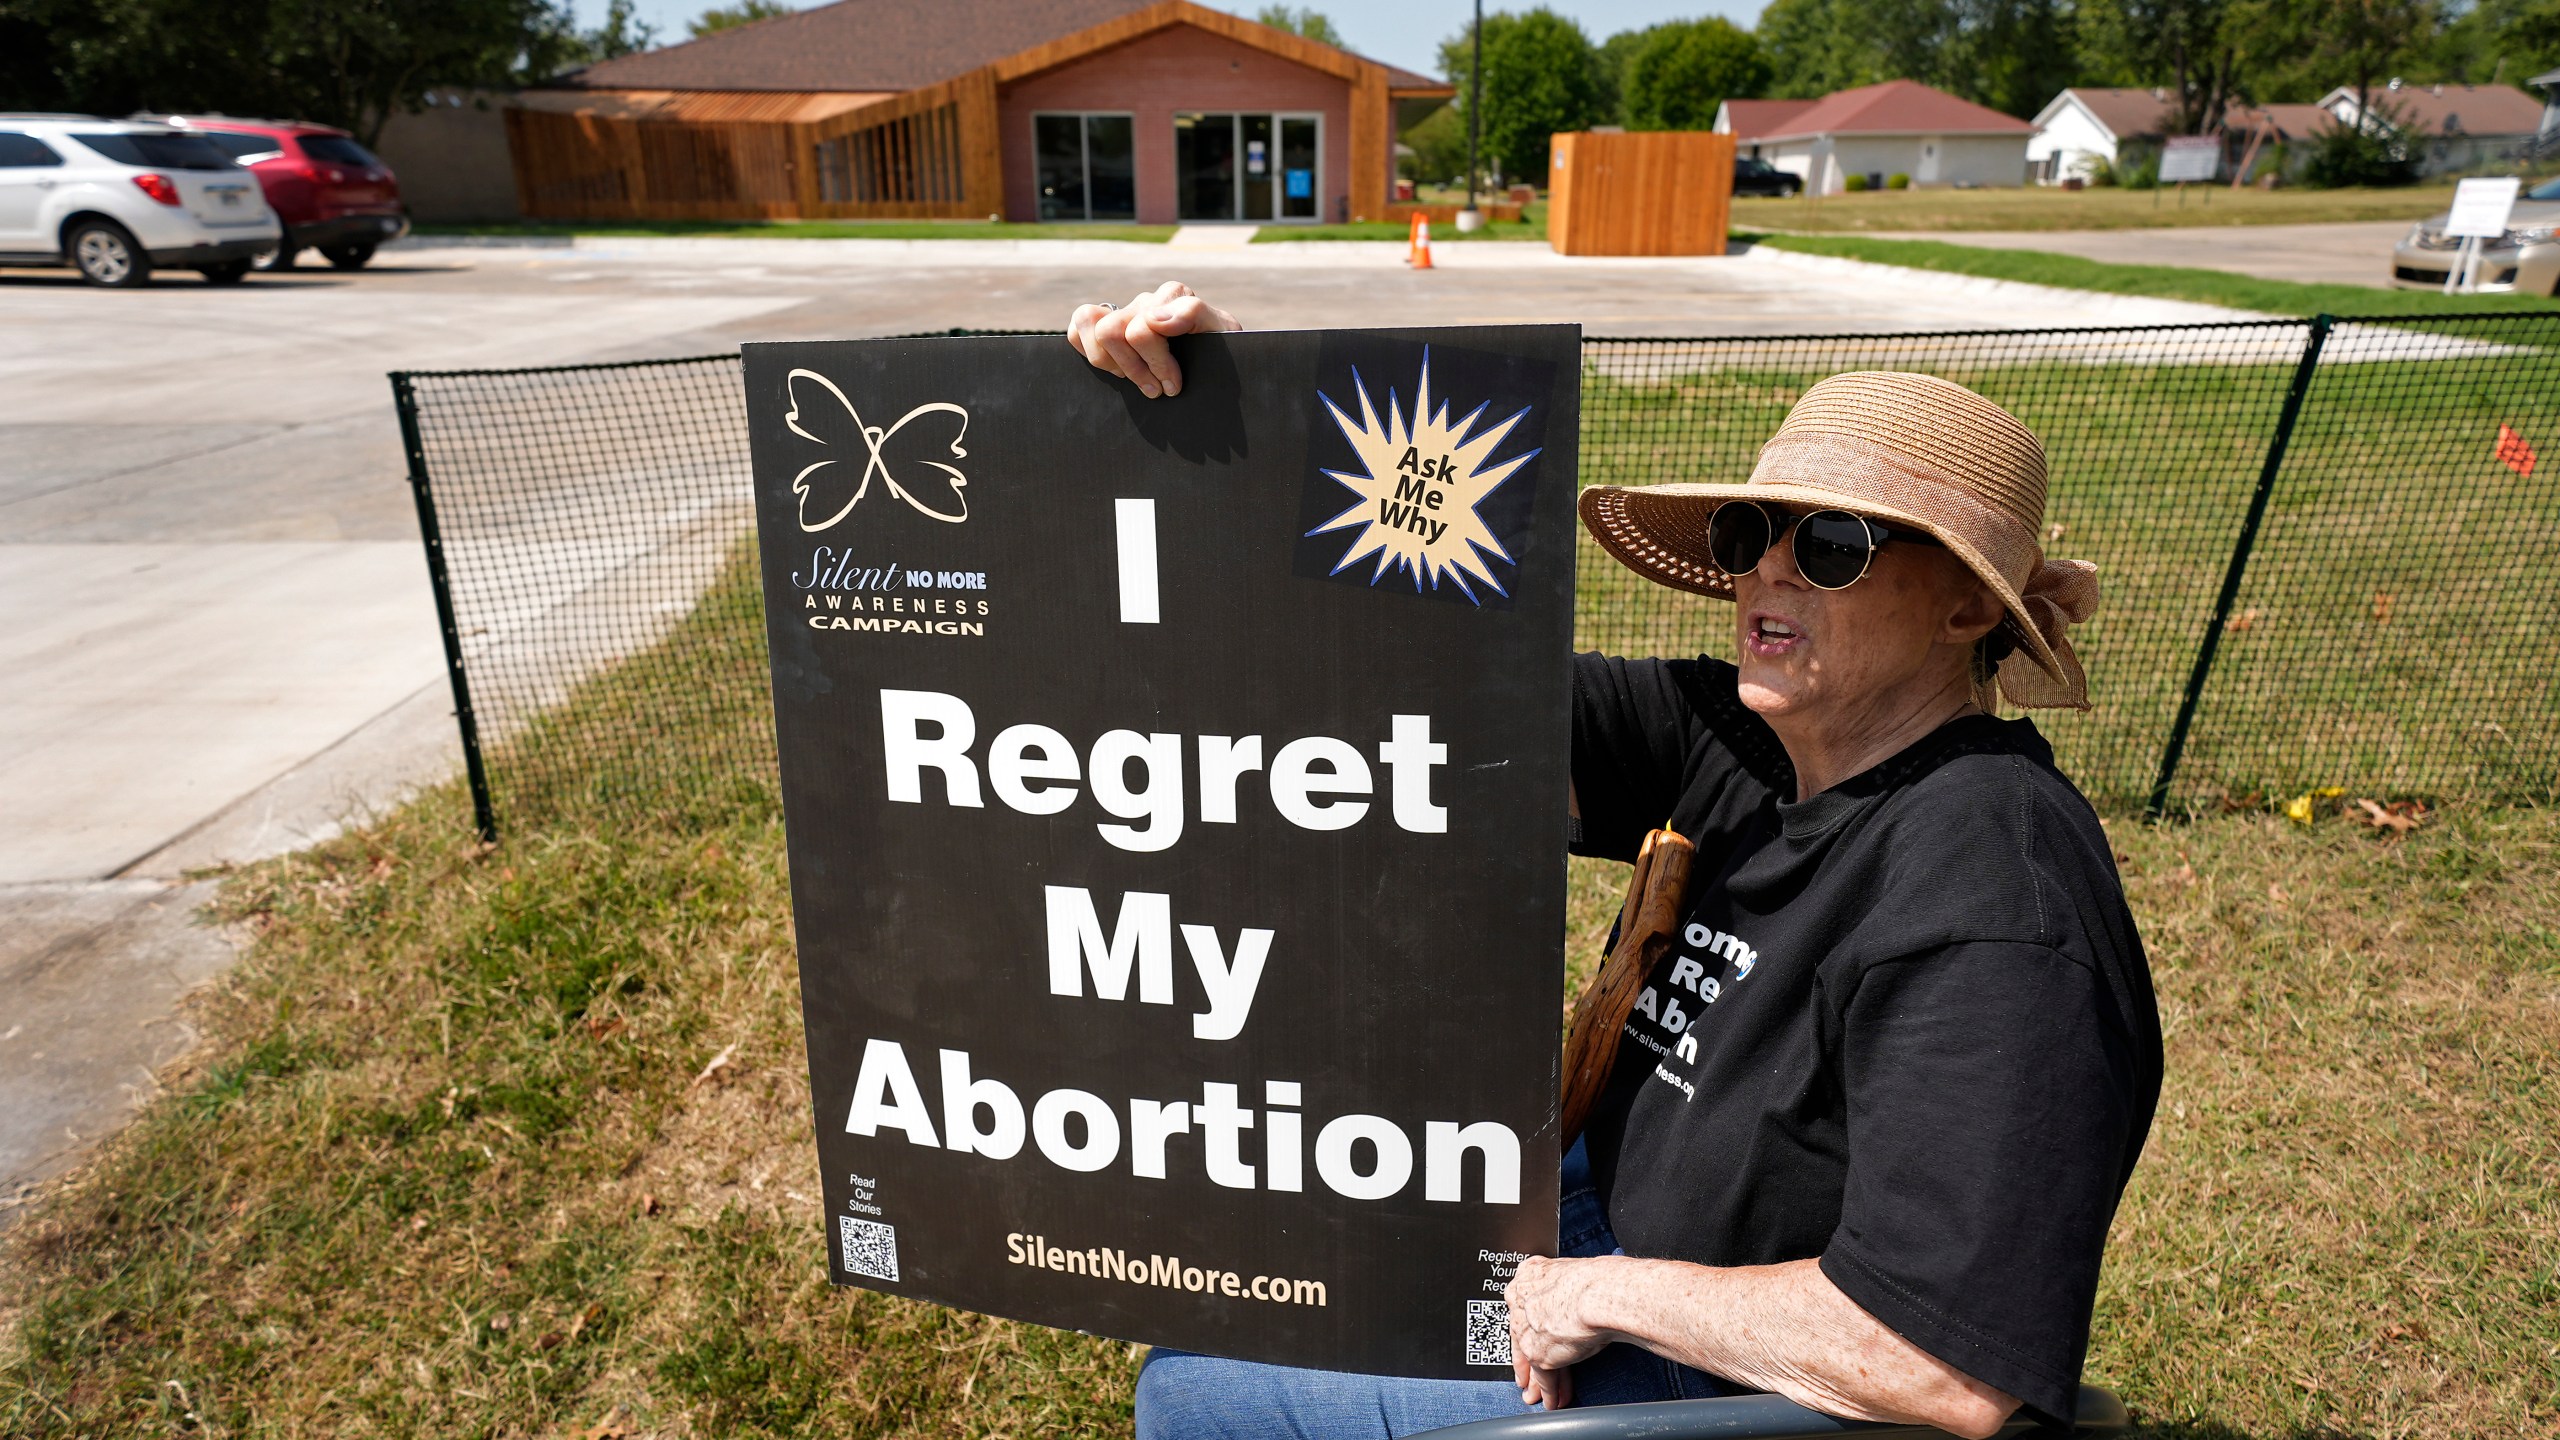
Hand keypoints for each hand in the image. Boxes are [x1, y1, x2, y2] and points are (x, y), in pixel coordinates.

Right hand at [1065, 281, 1240, 398]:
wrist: (1220, 366)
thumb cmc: (1223, 353)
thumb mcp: (1224, 334)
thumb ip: (1195, 315)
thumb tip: (1152, 318)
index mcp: (1174, 296)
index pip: (1144, 327)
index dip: (1157, 363)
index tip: (1173, 385)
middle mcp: (1146, 301)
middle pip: (1111, 330)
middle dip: (1133, 368)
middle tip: (1156, 389)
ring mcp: (1124, 311)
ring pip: (1087, 320)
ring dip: (1107, 360)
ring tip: (1134, 379)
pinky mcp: (1106, 325)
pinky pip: (1078, 326)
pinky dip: (1087, 349)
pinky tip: (1116, 368)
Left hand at [1506, 1255, 1617, 1409]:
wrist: (1597, 1294)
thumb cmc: (1598, 1280)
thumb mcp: (1576, 1276)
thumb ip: (1567, 1292)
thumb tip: (1580, 1304)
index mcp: (1530, 1275)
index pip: (1528, 1308)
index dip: (1533, 1328)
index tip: (1536, 1338)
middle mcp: (1521, 1300)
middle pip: (1522, 1336)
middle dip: (1528, 1361)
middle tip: (1527, 1378)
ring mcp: (1526, 1328)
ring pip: (1530, 1359)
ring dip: (1537, 1382)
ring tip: (1540, 1396)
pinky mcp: (1536, 1352)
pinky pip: (1543, 1376)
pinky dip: (1550, 1391)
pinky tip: (1553, 1399)